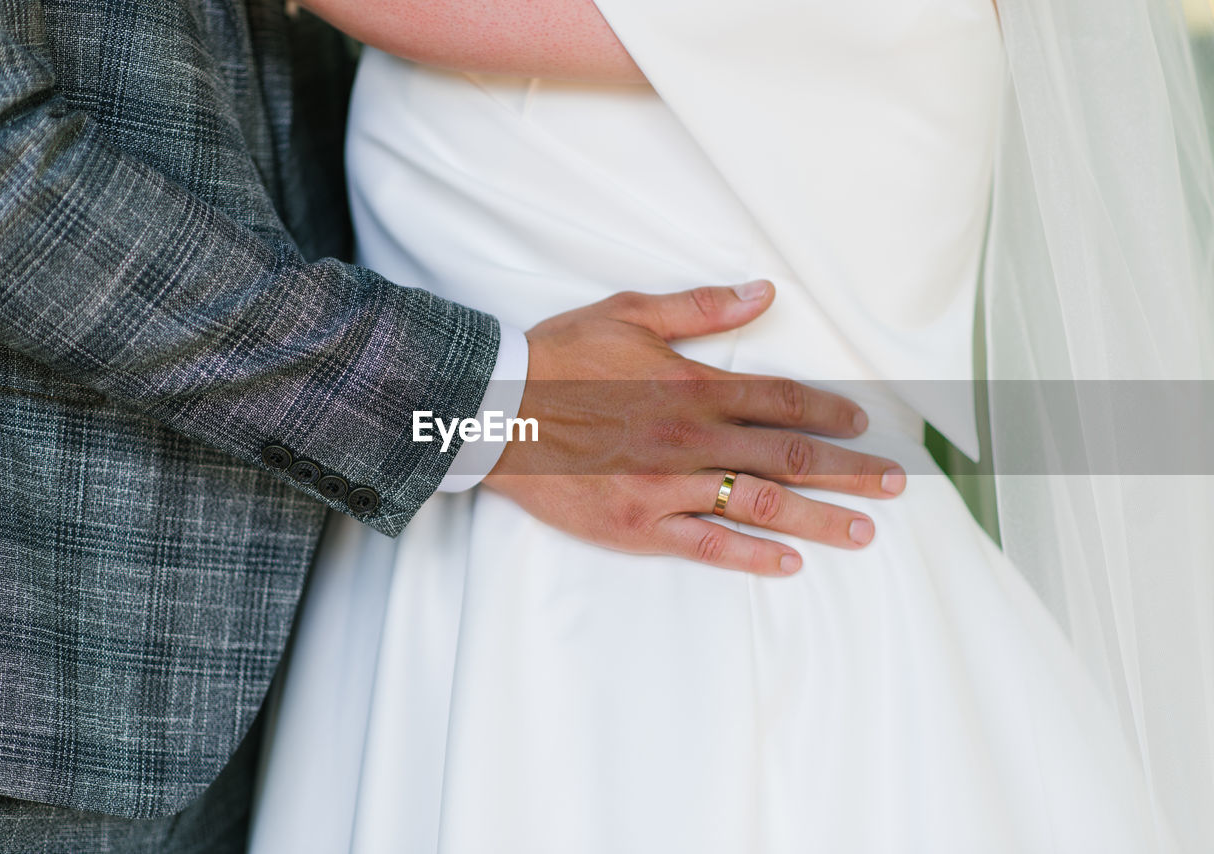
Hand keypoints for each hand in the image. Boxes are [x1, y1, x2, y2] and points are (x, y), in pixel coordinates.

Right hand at [483, 281, 906, 575]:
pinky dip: (751, 555)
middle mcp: (693, 437)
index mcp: (694, 384)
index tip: (864, 423)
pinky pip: (707, 545)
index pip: (783, 400)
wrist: (496, 409)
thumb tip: (763, 292)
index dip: (831, 412)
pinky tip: (788, 563)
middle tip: (896, 484)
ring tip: (863, 531)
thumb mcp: (629, 313)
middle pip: (789, 456)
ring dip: (820, 518)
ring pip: (761, 504)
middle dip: (850, 470)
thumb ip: (702, 307)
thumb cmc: (559, 357)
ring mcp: (668, 485)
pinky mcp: (640, 524)